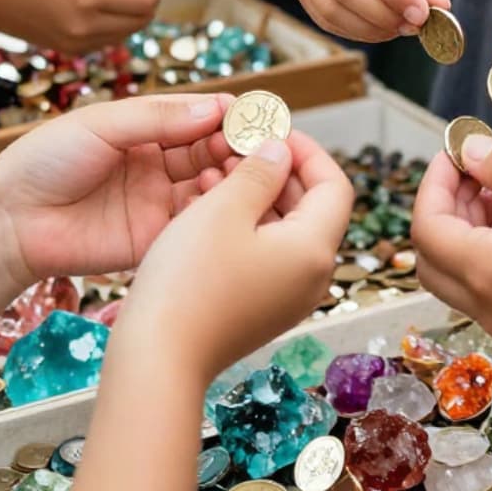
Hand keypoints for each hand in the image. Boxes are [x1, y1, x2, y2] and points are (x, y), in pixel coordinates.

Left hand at [0, 94, 234, 292]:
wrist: (8, 222)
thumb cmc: (45, 160)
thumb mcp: (102, 124)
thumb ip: (159, 117)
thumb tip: (217, 108)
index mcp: (146, 129)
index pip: (200, 118)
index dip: (229, 117)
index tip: (257, 116)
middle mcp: (158, 164)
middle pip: (211, 152)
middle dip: (237, 148)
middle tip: (261, 148)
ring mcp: (158, 202)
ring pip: (210, 188)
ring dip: (231, 180)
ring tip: (246, 174)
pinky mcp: (154, 239)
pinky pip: (193, 226)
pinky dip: (214, 215)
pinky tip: (226, 205)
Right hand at [120, 133, 352, 382]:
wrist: (157, 360)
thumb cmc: (189, 281)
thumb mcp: (224, 209)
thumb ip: (260, 172)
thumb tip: (281, 151)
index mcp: (315, 250)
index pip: (334, 184)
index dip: (307, 150)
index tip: (273, 130)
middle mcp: (312, 277)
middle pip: (312, 207)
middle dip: (278, 171)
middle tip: (240, 147)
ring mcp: (288, 298)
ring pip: (285, 230)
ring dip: (257, 196)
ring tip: (216, 174)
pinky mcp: (262, 309)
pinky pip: (267, 254)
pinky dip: (247, 227)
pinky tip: (209, 210)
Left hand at [411, 137, 491, 366]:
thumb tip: (470, 154)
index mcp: (486, 273)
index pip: (426, 227)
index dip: (434, 181)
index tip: (458, 149)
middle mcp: (491, 309)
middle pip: (436, 257)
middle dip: (450, 206)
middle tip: (482, 168)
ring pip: (468, 274)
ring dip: (477, 227)